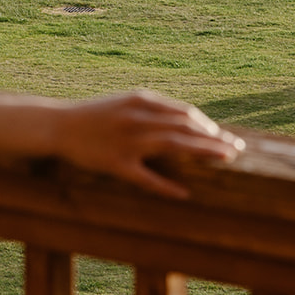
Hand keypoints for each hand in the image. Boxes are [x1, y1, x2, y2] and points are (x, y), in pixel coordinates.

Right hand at [56, 88, 242, 198]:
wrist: (58, 125)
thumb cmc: (95, 115)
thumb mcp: (124, 103)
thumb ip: (152, 109)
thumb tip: (185, 120)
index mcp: (140, 101)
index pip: (184, 112)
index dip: (207, 125)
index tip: (223, 136)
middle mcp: (137, 118)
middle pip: (185, 128)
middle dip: (214, 138)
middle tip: (237, 150)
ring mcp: (126, 141)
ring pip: (173, 146)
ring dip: (202, 152)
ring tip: (224, 160)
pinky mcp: (115, 163)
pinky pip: (146, 177)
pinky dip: (166, 186)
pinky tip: (184, 194)